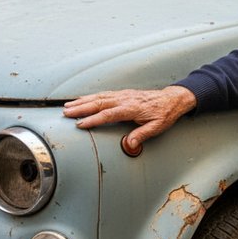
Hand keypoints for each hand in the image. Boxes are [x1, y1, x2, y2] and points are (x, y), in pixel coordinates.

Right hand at [63, 86, 196, 153]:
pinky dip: (90, 97)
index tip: (80, 124)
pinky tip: (81, 100)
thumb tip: (130, 144)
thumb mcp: (157, 127)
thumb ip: (142, 135)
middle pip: (99, 103)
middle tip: (66, 113)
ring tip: (67, 106)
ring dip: (82, 101)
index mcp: (132, 108)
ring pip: (98, 97)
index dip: (93, 120)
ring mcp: (122, 95)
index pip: (108, 114)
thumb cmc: (164, 114)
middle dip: (81, 108)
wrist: (171, 99)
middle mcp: (124, 99)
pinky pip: (103, 94)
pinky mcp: (122, 94)